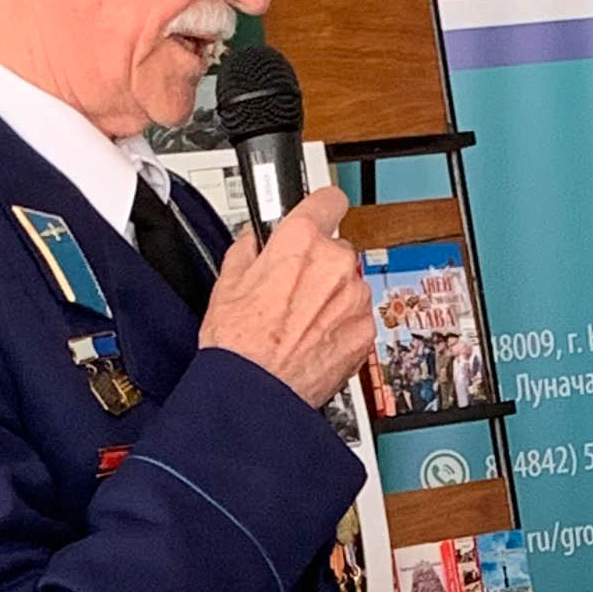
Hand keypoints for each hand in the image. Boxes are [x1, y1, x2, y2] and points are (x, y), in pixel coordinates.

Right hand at [200, 187, 371, 412]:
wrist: (256, 392)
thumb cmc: (239, 343)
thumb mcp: (227, 282)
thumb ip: (248, 248)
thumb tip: (254, 239)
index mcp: (301, 241)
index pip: (328, 199)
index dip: (321, 207)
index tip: (320, 213)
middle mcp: (336, 264)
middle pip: (337, 249)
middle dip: (319, 264)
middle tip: (292, 289)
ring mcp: (355, 298)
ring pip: (349, 285)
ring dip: (332, 297)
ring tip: (299, 322)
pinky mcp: (365, 331)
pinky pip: (356, 317)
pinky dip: (341, 325)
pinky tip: (313, 339)